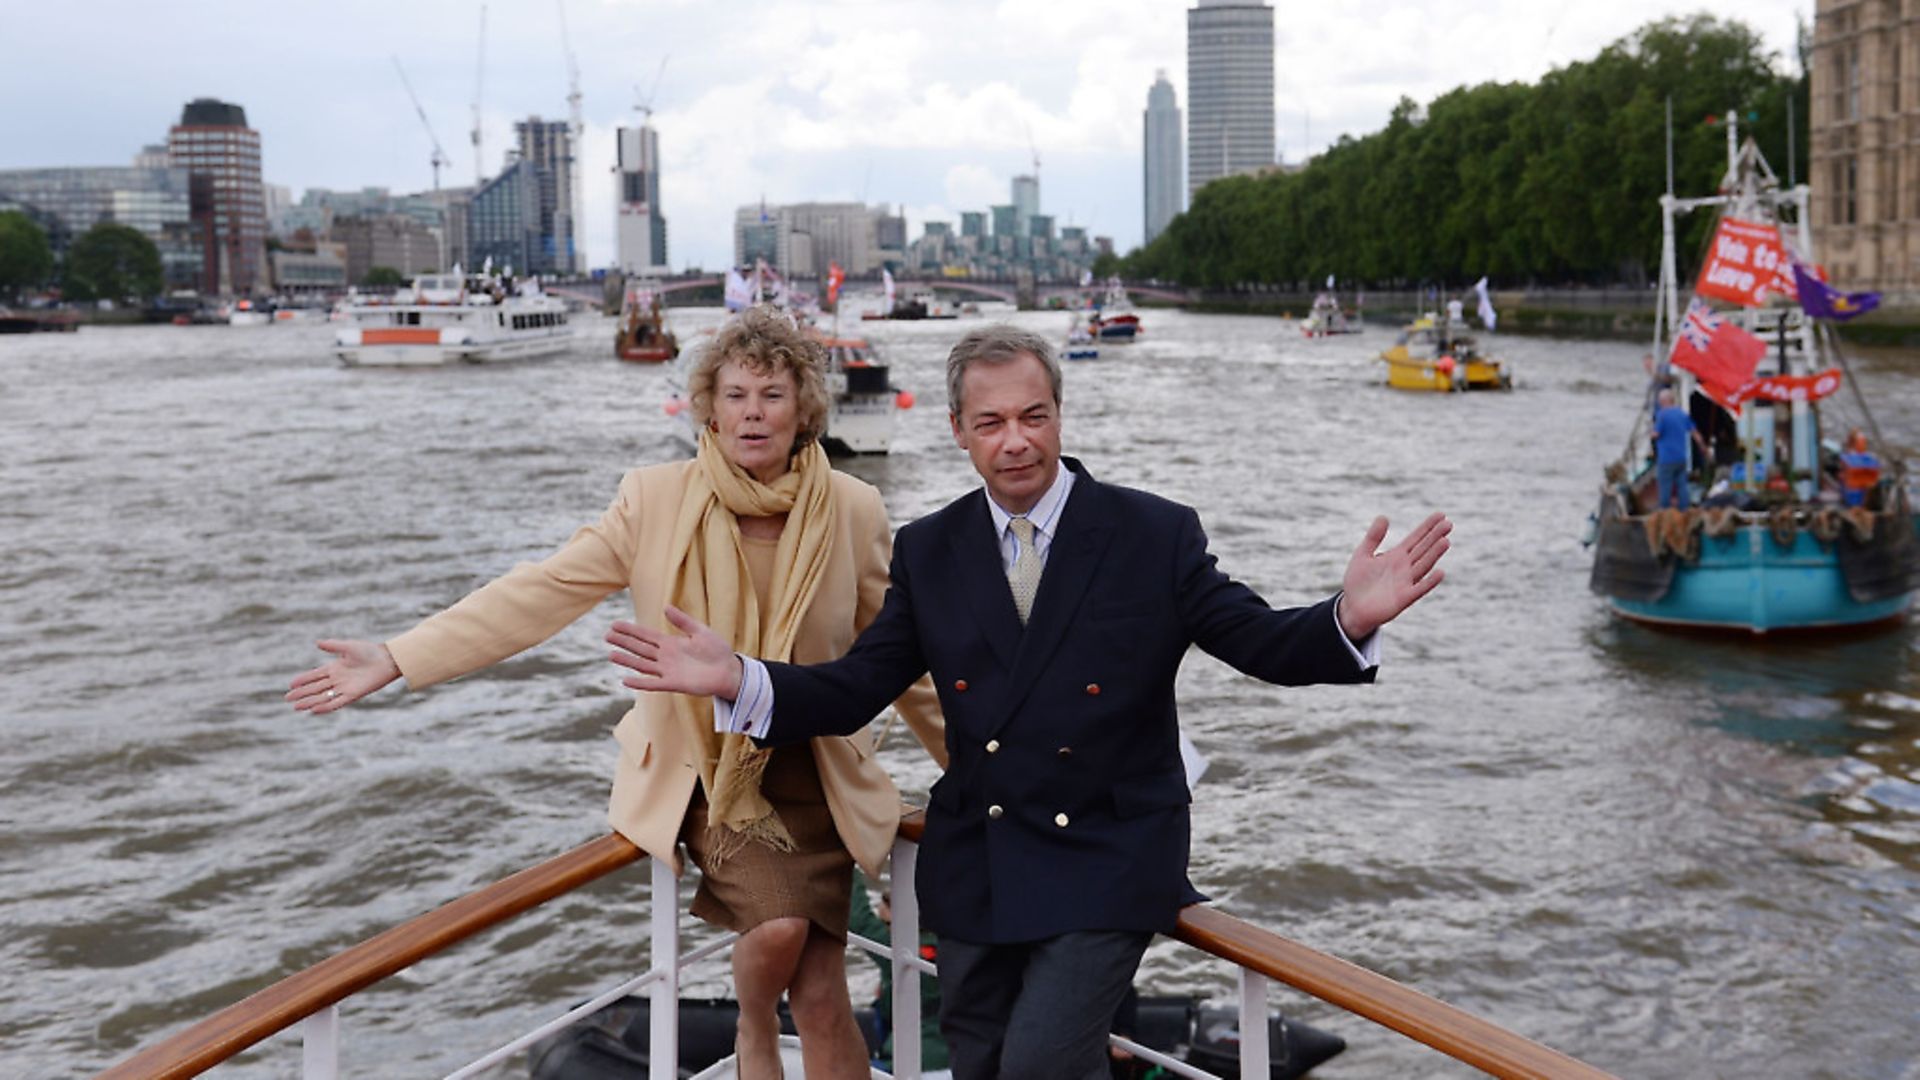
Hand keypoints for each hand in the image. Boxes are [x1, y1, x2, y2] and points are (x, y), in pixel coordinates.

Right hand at [287, 639, 400, 713]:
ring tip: (296, 707)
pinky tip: (314, 710)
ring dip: (310, 702)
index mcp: (335, 667)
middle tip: (287, 698)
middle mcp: (338, 679)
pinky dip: (326, 706)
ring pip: (323, 697)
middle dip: (302, 693)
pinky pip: (337, 702)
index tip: (291, 684)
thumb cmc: (370, 651)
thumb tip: (316, 642)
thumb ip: (332, 645)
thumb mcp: (348, 647)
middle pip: (316, 688)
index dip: (303, 680)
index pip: (315, 675)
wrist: (387, 660)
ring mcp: (345, 688)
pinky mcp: (353, 695)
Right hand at [607, 605, 744, 698]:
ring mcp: (668, 671)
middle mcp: (666, 657)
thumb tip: (665, 607)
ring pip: (642, 665)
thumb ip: (682, 621)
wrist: (729, 671)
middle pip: (640, 648)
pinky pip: (653, 683)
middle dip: (624, 642)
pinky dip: (640, 682)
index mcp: (671, 643)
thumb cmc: (717, 651)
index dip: (630, 630)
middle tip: (606, 635)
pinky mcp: (674, 684)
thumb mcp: (700, 631)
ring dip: (627, 660)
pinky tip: (626, 680)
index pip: (645, 635)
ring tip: (611, 654)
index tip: (614, 624)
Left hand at [1338, 512, 1450, 640]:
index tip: (1441, 515)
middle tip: (1448, 524)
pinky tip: (1440, 572)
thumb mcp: (1362, 555)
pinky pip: (1419, 588)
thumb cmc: (1358, 582)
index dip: (1427, 527)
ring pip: (1423, 565)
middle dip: (1435, 536)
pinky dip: (1430, 582)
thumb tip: (1384, 516)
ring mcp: (1406, 582)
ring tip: (1445, 541)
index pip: (1416, 538)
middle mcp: (1405, 567)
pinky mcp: (1404, 598)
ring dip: (1434, 554)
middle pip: (1423, 549)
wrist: (1353, 609)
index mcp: (1396, 556)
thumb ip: (1373, 537)